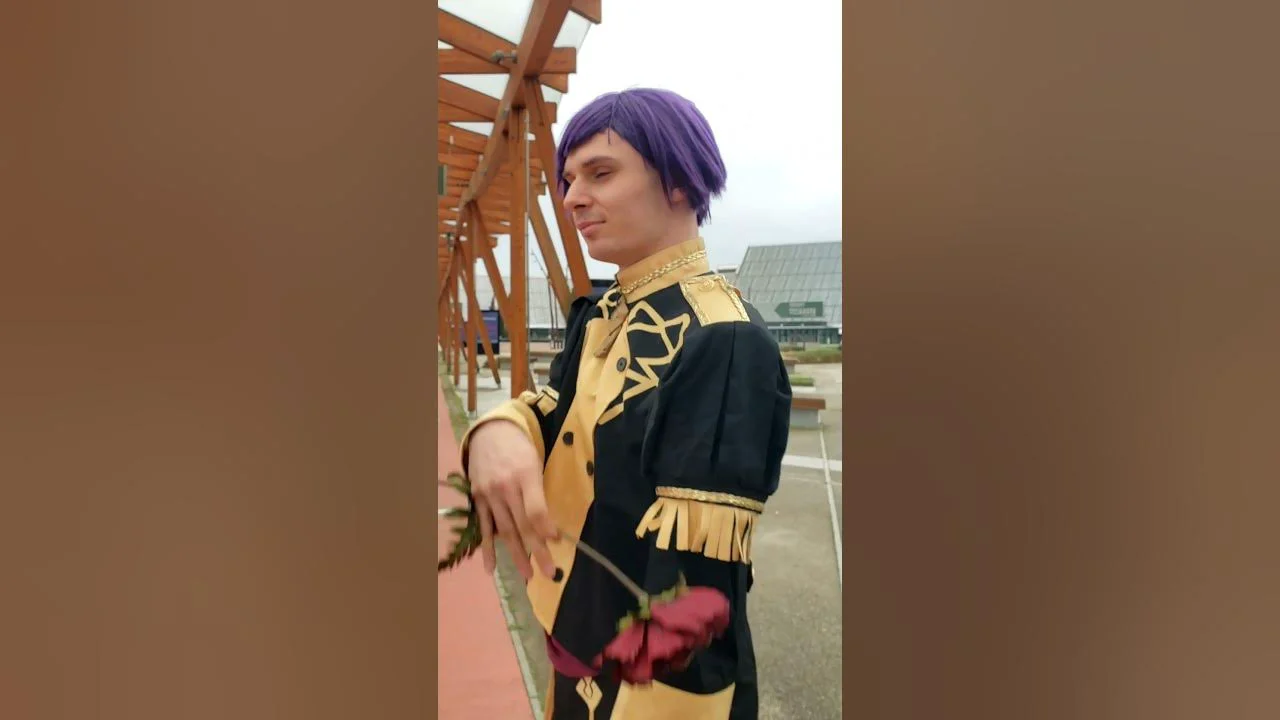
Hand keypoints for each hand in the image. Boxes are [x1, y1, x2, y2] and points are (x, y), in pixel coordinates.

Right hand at [466, 420, 557, 579]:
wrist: (489, 432)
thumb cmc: (520, 449)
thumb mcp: (535, 463)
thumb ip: (539, 492)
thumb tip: (548, 527)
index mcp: (525, 475)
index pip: (536, 509)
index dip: (545, 528)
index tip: (556, 542)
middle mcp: (505, 487)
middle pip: (522, 524)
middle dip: (537, 550)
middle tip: (549, 573)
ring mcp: (489, 495)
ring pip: (505, 530)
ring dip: (516, 555)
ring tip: (527, 575)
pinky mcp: (477, 500)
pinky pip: (484, 528)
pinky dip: (487, 549)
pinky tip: (492, 568)